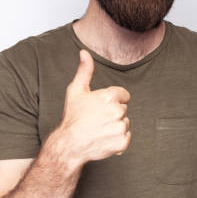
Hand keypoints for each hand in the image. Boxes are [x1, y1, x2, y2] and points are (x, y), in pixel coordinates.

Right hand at [56, 49, 131, 163]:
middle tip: (97, 119)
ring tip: (99, 129)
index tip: (100, 107)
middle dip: (113, 113)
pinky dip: (117, 139)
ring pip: (125, 123)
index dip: (111, 100)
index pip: (123, 95)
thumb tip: (84, 52)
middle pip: (124, 109)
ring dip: (115, 126)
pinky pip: (126, 137)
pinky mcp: (122, 143)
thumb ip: (84, 70)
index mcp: (109, 97)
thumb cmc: (73, 117)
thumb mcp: (76, 90)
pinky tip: (104, 138)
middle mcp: (117, 112)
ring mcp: (120, 128)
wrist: (69, 144)